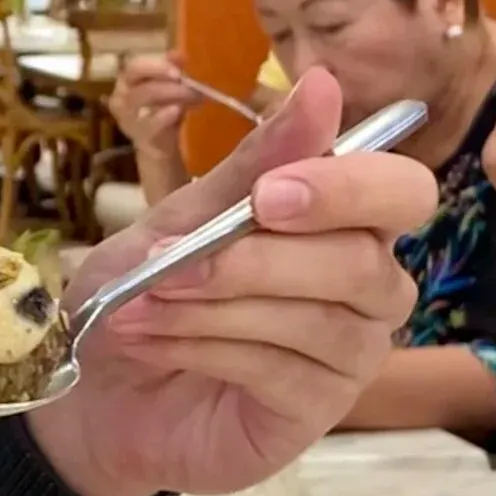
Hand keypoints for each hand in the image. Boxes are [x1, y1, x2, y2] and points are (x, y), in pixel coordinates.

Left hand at [33, 69, 434, 495]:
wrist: (94, 390)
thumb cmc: (146, 290)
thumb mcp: (181, 217)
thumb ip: (255, 164)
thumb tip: (326, 84)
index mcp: (344, 221)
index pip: (400, 191)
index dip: (348, 188)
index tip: (269, 193)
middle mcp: (367, 286)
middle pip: (366, 261)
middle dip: (263, 256)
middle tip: (177, 256)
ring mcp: (350, 354)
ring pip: (320, 319)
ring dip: (217, 302)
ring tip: (144, 301)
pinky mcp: (318, 411)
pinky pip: (284, 370)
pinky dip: (207, 345)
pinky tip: (156, 339)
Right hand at [108, 52, 201, 157]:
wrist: (157, 143)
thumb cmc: (161, 109)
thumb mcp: (169, 86)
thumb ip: (172, 69)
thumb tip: (178, 54)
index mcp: (126, 80)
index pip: (134, 67)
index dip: (155, 67)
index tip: (178, 71)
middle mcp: (120, 97)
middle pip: (138, 83)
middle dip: (167, 83)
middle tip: (191, 86)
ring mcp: (126, 118)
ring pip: (141, 99)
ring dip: (170, 95)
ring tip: (192, 97)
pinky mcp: (137, 135)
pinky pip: (148, 124)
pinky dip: (163, 116)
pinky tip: (177, 111)